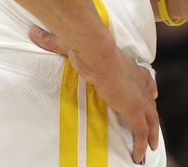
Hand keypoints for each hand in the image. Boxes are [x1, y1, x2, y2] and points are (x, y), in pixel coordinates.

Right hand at [29, 27, 159, 163]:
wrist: (99, 55)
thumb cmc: (89, 49)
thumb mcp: (73, 45)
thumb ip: (53, 40)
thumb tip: (34, 32)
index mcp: (131, 67)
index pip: (145, 79)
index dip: (149, 87)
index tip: (153, 93)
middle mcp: (140, 82)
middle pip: (151, 101)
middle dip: (152, 114)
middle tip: (153, 126)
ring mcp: (139, 97)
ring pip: (152, 119)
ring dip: (152, 133)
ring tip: (150, 146)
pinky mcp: (134, 110)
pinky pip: (141, 132)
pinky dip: (141, 144)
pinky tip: (138, 156)